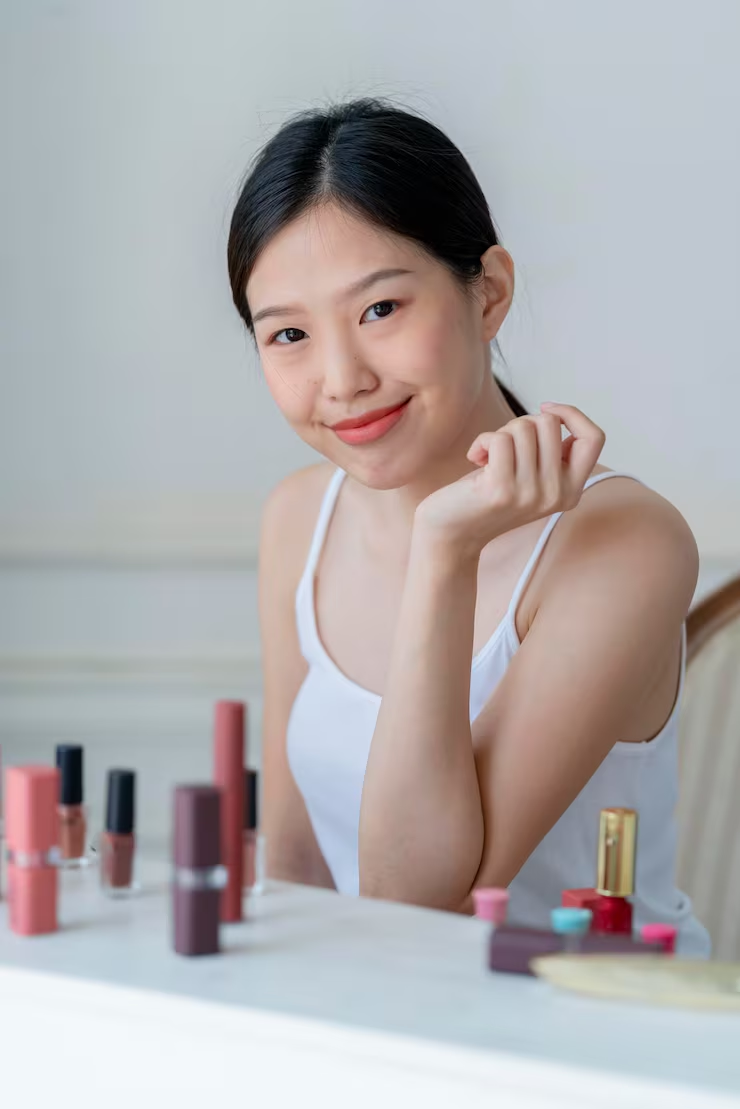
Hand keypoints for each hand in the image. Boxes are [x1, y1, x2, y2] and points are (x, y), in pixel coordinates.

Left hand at [414, 403, 605, 560]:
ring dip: (500, 434)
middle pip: (550, 423)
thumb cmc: (488, 494)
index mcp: (571, 491)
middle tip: (504, 447)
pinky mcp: (502, 490)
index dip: (572, 414)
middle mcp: (557, 495)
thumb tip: (555, 414)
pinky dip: (482, 441)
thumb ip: (551, 453)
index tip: (545, 409)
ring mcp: (531, 494)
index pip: (594, 438)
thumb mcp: (532, 476)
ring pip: (524, 427)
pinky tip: (475, 460)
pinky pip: (499, 439)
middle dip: (522, 423)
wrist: (451, 532)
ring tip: (489, 457)